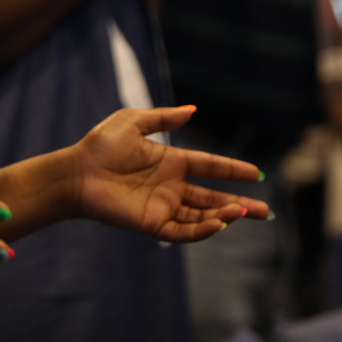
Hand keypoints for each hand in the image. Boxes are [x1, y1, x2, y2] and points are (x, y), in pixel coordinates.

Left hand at [73, 106, 269, 240]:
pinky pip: (183, 231)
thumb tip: (192, 109)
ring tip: (245, 212)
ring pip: (202, 216)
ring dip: (225, 215)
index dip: (232, 170)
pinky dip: (202, 230)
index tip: (256, 173)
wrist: (76, 172)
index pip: (209, 167)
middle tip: (266, 211)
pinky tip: (219, 222)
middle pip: (212, 198)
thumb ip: (163, 118)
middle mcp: (170, 186)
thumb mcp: (132, 122)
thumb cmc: (100, 146)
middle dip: (240, 204)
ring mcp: (162, 206)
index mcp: (170, 162)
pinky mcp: (151, 223)